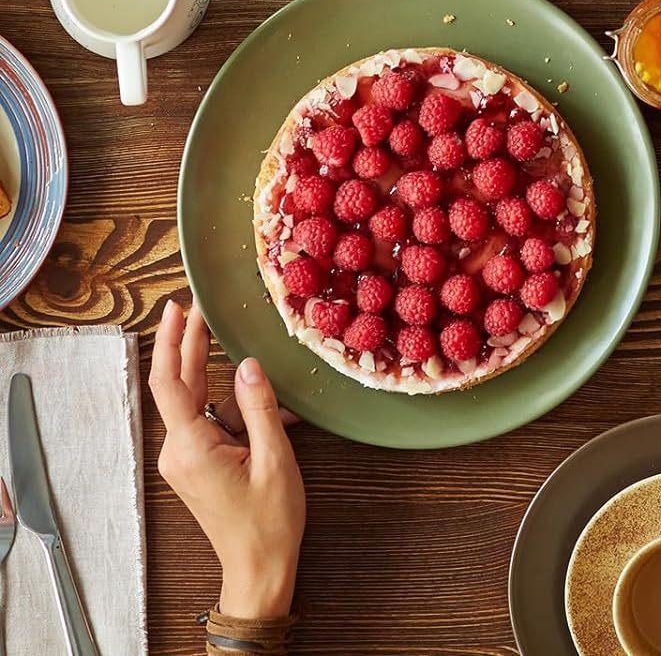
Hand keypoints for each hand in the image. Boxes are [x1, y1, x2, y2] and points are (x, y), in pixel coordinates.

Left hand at [149, 301, 304, 619]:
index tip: (179, 308)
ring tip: (270, 390)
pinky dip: (239, 411)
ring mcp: (185, 459)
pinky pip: (213, 422)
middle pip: (180, 386)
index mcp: (191, 448)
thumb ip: (259, 406)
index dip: (171, 340)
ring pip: (203, 403)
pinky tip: (272, 414)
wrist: (260, 568)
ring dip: (233, 388)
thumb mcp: (275, 458)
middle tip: (203, 307)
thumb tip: (247, 363)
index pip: (168, 383)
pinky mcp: (197, 464)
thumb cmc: (269, 522)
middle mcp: (179, 451)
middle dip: (192, 345)